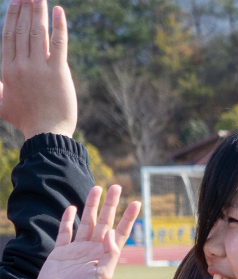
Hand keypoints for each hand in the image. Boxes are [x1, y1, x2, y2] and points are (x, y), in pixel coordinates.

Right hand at [0, 1, 76, 137]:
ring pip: (37, 32)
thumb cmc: (26, 121)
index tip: (16, 2)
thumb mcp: (2, 104)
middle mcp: (21, 65)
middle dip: (24, 8)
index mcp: (7, 69)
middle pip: (21, 30)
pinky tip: (59, 11)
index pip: (9, 35)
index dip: (12, 16)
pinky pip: (58, 44)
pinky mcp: (58, 73)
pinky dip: (59, 26)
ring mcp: (39, 68)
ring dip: (38, 11)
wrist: (46, 135)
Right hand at [33, 185, 139, 278]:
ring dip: (91, 205)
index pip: (120, 232)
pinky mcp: (61, 251)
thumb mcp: (102, 275)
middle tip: (116, 187)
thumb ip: (110, 254)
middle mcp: (94, 249)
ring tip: (97, 188)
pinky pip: (65, 231)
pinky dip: (68, 219)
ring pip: (86, 221)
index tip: (137, 202)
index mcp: (106, 255)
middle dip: (110, 204)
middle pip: (105, 221)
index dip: (129, 217)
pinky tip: (72, 208)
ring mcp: (77, 249)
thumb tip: (110, 233)